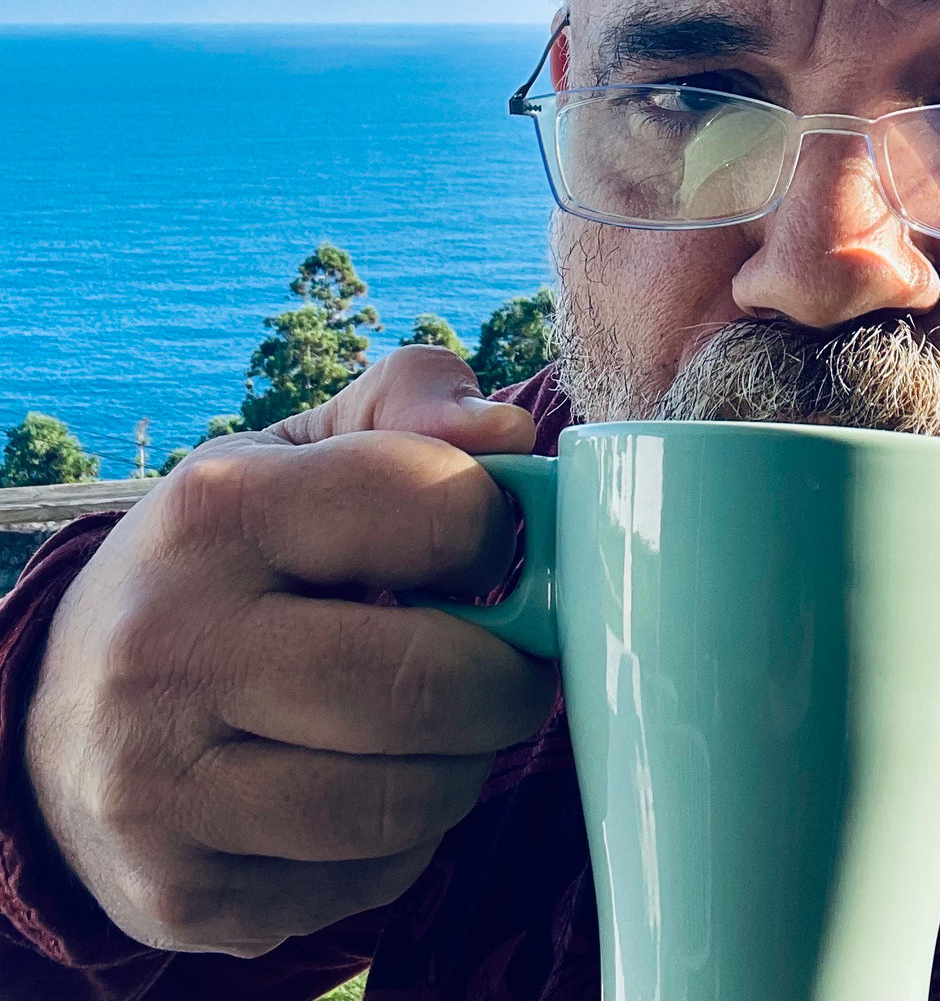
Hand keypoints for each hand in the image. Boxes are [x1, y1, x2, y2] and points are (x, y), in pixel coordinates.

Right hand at [24, 346, 556, 956]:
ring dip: (465, 766)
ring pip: (402, 799)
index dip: (494, 533)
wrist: (69, 711)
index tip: (489, 552)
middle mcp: (169, 645)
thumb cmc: (230, 558)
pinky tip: (372, 787)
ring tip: (447, 727)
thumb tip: (509, 433)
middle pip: (423, 683)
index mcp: (215, 509)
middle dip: (508, 680)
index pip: (430, 509)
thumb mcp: (297, 451)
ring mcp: (162, 784)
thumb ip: (410, 403)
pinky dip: (407, 840)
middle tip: (514, 667)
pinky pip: (368, 880)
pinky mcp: (181, 892)